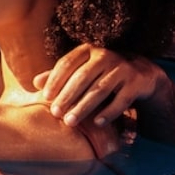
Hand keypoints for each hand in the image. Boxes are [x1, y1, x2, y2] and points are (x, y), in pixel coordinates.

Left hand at [33, 44, 161, 126]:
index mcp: (88, 50)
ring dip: (83, 107)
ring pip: (100, 90)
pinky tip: (97, 123)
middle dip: (67, 96)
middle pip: (82, 78)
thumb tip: (35, 83)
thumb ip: (59, 76)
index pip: (67, 63)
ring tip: (70, 122)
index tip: (45, 97)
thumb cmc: (100, 73)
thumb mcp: (81, 70)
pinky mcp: (137, 81)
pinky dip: (109, 112)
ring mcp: (123, 68)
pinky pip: (121, 100)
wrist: (139, 73)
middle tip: (55, 113)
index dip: (55, 80)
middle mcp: (106, 56)